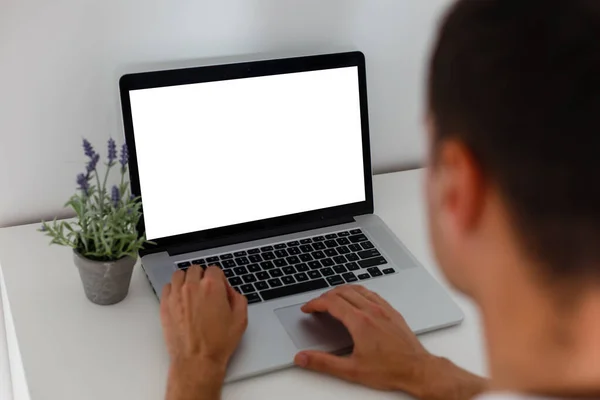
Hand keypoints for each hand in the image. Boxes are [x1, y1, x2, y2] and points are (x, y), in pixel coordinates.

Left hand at [160, 266, 247, 399]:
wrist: (198, 360)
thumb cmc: (218, 342)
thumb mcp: (241, 318)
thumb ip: (238, 297)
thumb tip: (230, 291)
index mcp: (212, 287)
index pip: (214, 268)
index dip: (218, 278)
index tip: (219, 287)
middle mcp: (192, 287)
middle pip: (195, 269)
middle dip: (202, 277)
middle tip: (206, 290)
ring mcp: (176, 295)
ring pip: (179, 274)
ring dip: (186, 280)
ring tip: (192, 292)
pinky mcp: (165, 305)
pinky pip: (167, 287)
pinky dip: (174, 289)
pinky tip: (180, 299)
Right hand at [294, 285, 485, 399]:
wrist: (418, 369)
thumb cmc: (390, 370)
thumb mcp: (351, 370)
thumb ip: (323, 363)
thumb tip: (303, 358)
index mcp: (360, 322)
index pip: (331, 303)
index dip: (315, 303)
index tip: (307, 308)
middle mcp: (372, 310)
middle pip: (342, 291)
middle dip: (325, 296)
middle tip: (316, 305)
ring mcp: (384, 309)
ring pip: (358, 289)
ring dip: (341, 290)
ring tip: (332, 298)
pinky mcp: (392, 312)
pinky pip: (372, 293)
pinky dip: (358, 292)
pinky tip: (357, 299)